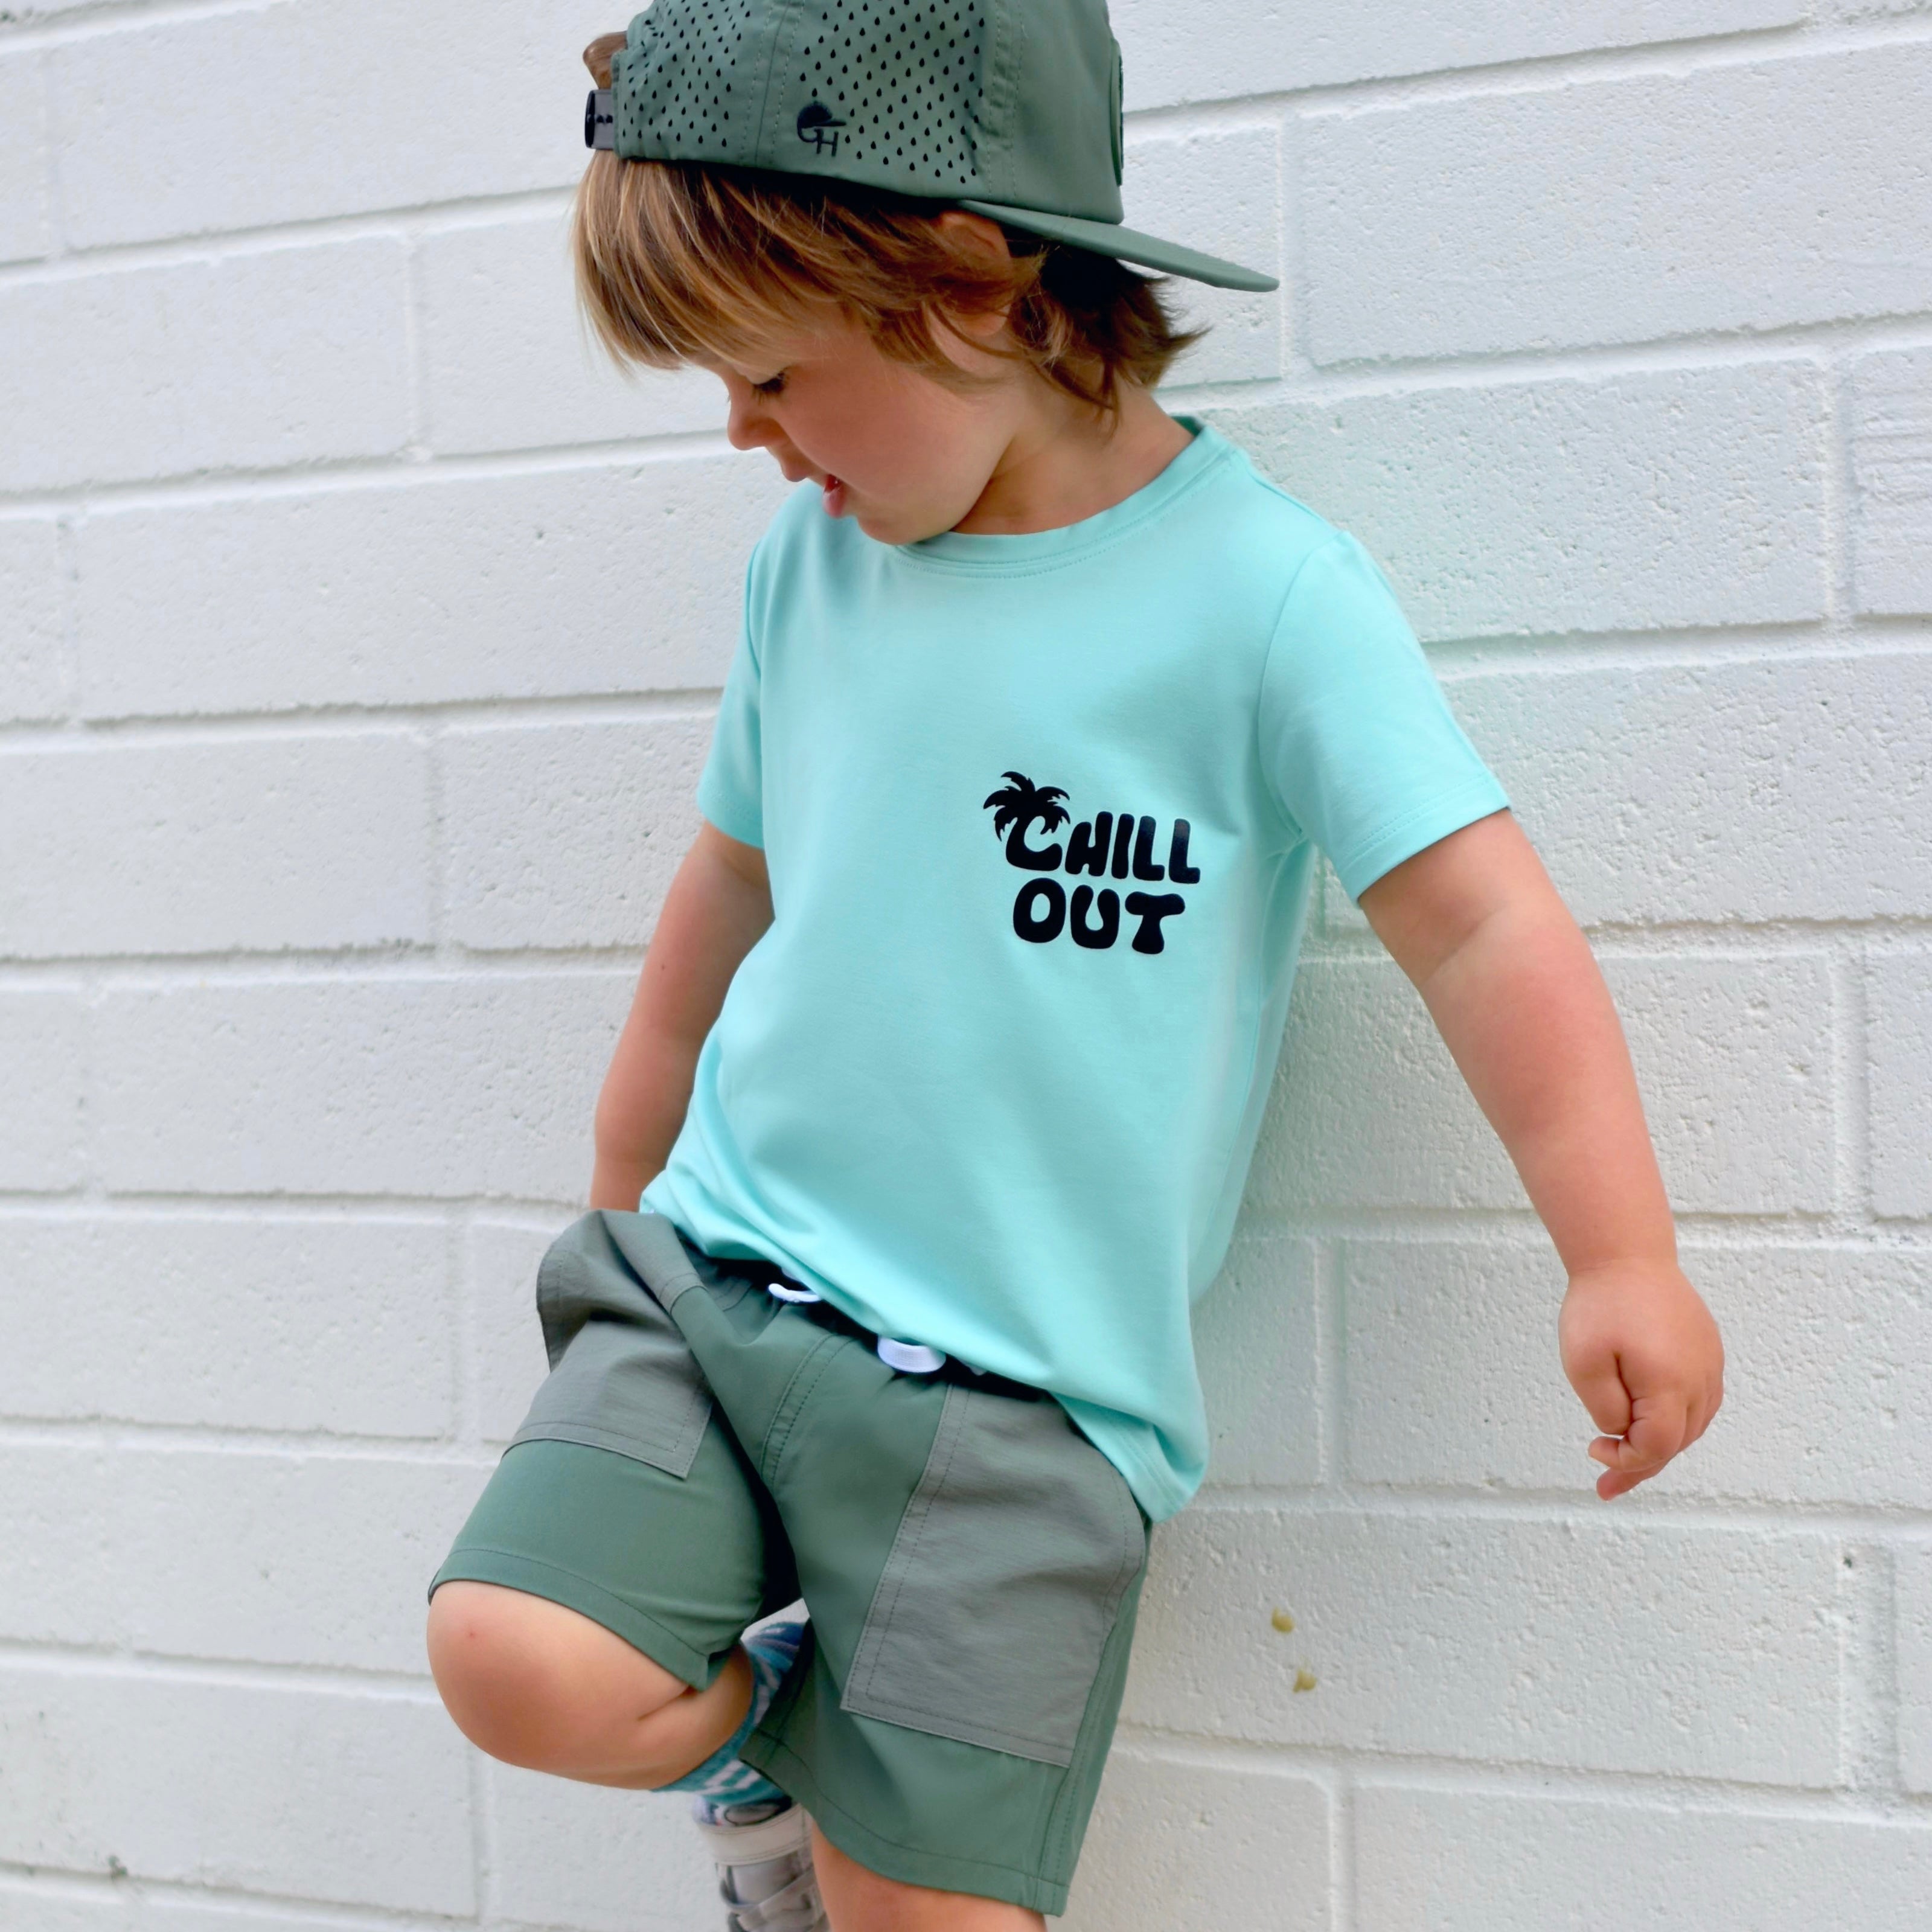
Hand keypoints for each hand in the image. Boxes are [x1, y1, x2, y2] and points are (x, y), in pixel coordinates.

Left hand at [1558, 1259, 1723, 1499]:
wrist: (1626, 1254)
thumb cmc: (1601, 1305)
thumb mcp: (1585, 1363)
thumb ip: (1607, 1409)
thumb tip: (1623, 1432)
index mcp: (1672, 1385)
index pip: (1657, 1447)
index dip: (1626, 1462)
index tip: (1593, 1449)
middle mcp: (1701, 1380)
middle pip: (1677, 1441)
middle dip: (1642, 1466)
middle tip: (1606, 1487)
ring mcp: (1710, 1364)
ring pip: (1692, 1425)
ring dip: (1662, 1446)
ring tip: (1627, 1462)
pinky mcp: (1708, 1350)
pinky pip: (1700, 1401)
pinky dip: (1676, 1421)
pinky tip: (1653, 1426)